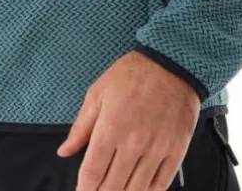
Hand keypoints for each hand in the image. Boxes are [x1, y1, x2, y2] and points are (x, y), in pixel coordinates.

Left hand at [57, 50, 200, 190]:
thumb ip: (81, 126)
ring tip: (116, 188)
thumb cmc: (132, 74)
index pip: (92, 174)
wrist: (172, 63)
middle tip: (97, 189)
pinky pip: (160, 185)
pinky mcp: (176, 150)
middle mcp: (134, 143)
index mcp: (111, 127)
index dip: (84, 190)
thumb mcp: (99, 93)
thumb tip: (64, 152)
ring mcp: (157, 149)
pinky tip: (139, 189)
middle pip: (112, 188)